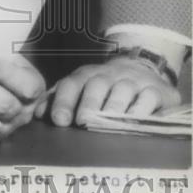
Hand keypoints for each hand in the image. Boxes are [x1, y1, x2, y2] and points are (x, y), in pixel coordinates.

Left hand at [37, 55, 180, 127]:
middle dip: (88, 103)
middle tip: (82, 121)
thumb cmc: (105, 87)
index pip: (72, 84)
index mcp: (87, 75)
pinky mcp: (156, 91)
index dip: (64, 100)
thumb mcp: (82, 88)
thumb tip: (37, 114)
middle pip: (96, 85)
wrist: (144, 69)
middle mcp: (109, 76)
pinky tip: (133, 121)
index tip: (59, 120)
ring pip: (123, 90)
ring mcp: (133, 82)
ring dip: (113, 107)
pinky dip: (141, 109)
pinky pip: (149, 97)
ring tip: (106, 123)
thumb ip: (59, 99)